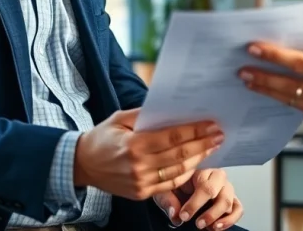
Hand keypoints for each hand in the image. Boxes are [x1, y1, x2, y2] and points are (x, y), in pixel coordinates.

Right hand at [74, 108, 223, 200]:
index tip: (212, 125)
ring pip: (179, 172)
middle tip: (220, 135)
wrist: (83, 164)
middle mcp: (139, 166)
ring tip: (212, 148)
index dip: (195, 131)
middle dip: (203, 144)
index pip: (173, 137)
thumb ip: (145, 115)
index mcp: (133, 145)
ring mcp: (141, 182)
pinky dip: (185, 174)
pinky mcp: (141, 193)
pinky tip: (195, 163)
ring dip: (199, 160)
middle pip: (180, 155)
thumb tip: (173, 109)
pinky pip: (170, 184)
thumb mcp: (120, 119)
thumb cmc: (102, 138)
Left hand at [154, 169, 242, 229]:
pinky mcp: (232, 200)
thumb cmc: (173, 188)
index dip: (195, 204)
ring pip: (230, 203)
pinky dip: (230, 220)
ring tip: (207, 227)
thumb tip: (175, 214)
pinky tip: (216, 227)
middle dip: (210, 213)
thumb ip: (168, 201)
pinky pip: (238, 209)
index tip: (184, 216)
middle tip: (197, 224)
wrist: (178, 191)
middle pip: (222, 195)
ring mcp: (226, 189)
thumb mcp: (165, 192)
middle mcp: (218, 178)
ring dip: (219, 217)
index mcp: (202, 171)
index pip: (205, 187)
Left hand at [239, 17, 302, 123]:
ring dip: (267, 89)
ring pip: (289, 100)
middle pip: (289, 86)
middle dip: (263, 76)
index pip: (302, 64)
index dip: (276, 57)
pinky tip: (266, 90)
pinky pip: (297, 108)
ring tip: (247, 80)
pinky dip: (280, 98)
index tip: (255, 49)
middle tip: (241, 68)